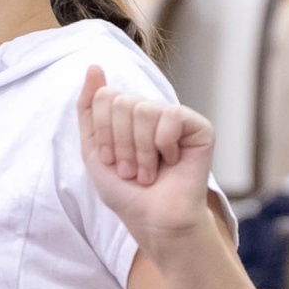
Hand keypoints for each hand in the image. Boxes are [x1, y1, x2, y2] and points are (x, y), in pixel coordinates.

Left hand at [79, 67, 216, 250]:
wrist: (153, 220)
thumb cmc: (126, 193)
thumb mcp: (94, 150)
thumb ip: (89, 109)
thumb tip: (94, 67)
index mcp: (127, 114)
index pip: (105, 97)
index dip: (103, 133)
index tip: (112, 162)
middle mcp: (151, 111)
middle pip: (123, 102)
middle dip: (121, 144)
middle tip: (131, 171)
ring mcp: (175, 117)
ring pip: (144, 110)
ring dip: (141, 151)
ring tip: (148, 173)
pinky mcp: (199, 127)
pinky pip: (171, 116)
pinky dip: (164, 145)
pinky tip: (172, 161)